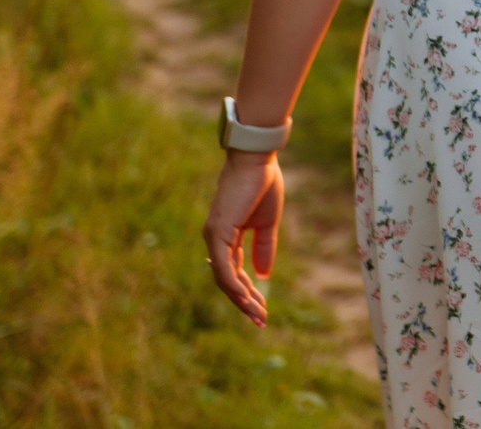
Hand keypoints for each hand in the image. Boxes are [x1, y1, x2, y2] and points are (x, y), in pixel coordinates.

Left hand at [204, 151, 285, 326]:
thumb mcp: (267, 223)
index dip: (247, 293)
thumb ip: (264, 248)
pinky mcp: (217, 233)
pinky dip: (234, 284)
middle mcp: (215, 240)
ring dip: (242, 299)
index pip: (234, 273)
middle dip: (244, 302)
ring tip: (258, 315)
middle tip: (261, 321)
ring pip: (224, 279)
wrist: (257, 160)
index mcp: (226, 237)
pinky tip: (247, 298)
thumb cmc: (262, 184)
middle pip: (227, 281)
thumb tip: (263, 275)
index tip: (262, 310)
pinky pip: (224, 267)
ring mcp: (213, 237)